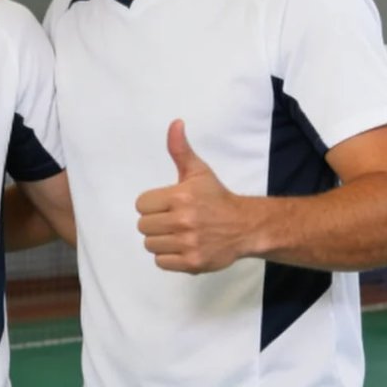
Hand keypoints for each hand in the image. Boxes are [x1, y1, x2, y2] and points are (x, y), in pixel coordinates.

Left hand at [134, 120, 258, 273]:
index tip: (167, 205)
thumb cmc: (216, 198)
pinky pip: (161, 262)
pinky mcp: (193, 263)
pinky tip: (182, 247)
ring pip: (151, 245)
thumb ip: (180, 149)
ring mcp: (188, 243)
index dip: (152, 204)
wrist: (245, 226)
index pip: (141, 204)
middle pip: (144, 226)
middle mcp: (183, 221)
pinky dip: (168, 257)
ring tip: (178, 234)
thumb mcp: (198, 171)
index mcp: (180, 196)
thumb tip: (175, 123)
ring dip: (161, 240)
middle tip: (173, 220)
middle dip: (156, 222)